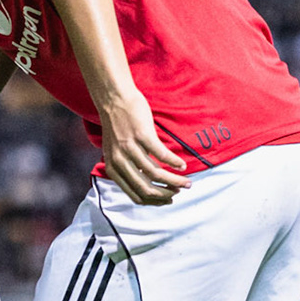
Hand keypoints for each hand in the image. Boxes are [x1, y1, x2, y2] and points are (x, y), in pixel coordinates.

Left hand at [96, 87, 190, 205]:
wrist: (113, 99)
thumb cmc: (118, 124)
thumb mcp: (116, 151)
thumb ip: (127, 167)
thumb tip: (148, 182)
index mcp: (113, 168)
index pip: (136, 195)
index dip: (155, 202)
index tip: (168, 200)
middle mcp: (119, 161)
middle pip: (147, 189)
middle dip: (167, 194)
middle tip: (180, 192)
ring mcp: (130, 148)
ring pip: (156, 174)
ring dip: (175, 181)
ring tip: (186, 181)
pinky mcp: (142, 135)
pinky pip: (162, 155)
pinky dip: (174, 162)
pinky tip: (182, 165)